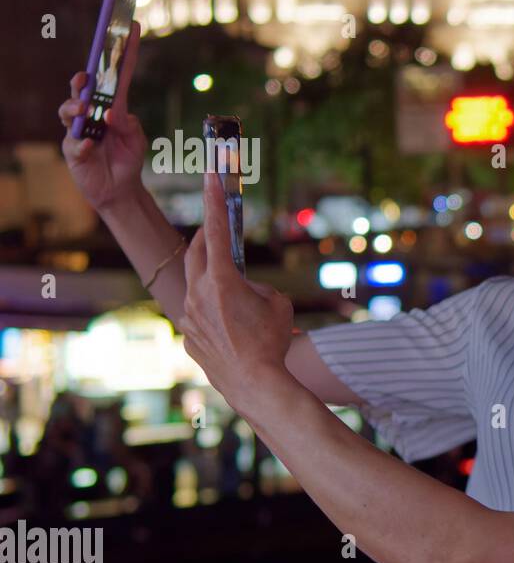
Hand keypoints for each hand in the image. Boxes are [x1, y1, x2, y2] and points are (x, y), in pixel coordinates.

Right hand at [59, 20, 147, 211]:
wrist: (120, 189)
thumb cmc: (128, 158)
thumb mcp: (137, 139)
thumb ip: (129, 125)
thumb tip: (112, 114)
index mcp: (112, 107)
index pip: (116, 76)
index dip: (124, 53)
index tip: (133, 29)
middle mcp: (92, 115)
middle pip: (81, 91)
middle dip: (80, 82)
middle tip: (85, 79)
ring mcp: (80, 132)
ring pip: (69, 113)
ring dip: (75, 109)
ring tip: (85, 110)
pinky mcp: (73, 152)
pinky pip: (74, 144)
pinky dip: (82, 144)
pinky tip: (90, 147)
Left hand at [179, 170, 293, 413]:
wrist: (255, 384)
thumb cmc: (272, 341)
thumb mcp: (277, 304)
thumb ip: (257, 288)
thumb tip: (244, 289)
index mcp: (222, 281)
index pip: (218, 232)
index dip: (215, 202)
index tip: (211, 177)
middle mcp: (198, 294)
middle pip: (196, 253)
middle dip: (207, 238)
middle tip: (217, 230)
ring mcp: (189, 316)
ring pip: (195, 286)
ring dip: (212, 281)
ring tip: (236, 296)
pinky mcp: (188, 336)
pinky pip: (198, 315)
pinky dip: (212, 313)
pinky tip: (232, 331)